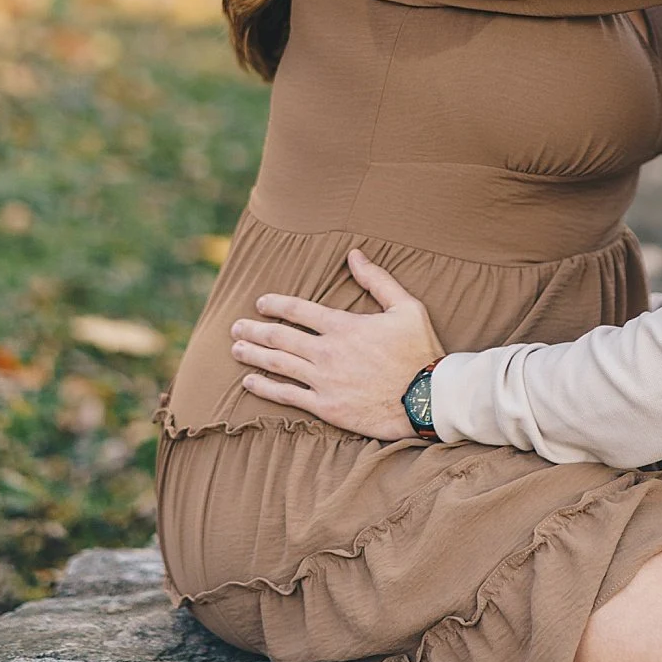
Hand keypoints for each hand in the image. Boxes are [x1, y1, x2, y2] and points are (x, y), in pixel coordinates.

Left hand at [230, 245, 440, 438]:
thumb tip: (354, 254)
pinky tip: (249, 382)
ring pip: (278, 365)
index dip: (275, 304)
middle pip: (280, 337)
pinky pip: (287, 396)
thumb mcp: (406, 306)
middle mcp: (327, 352)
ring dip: (253, 355)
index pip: (298, 310)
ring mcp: (324, 381)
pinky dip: (265, 387)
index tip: (261, 303)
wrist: (427, 399)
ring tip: (235, 348)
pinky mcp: (326, 407)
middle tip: (235, 327)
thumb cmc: (419, 350)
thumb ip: (377, 280)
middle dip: (254, 330)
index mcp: (343, 325)